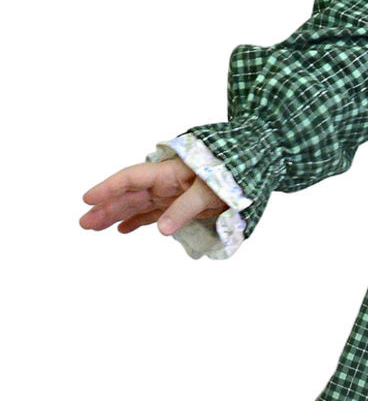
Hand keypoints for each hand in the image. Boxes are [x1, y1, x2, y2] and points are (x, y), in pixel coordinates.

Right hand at [80, 156, 226, 242]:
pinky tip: (121, 229)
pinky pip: (152, 213)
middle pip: (129, 195)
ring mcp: (170, 194)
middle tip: (84, 223)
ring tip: (93, 227)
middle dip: (106, 208)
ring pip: (137, 205)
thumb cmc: (231, 176)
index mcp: (168, 173)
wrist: (250, 171)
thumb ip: (184, 209)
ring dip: (116, 215)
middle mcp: (164, 183)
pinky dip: (136, 221)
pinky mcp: (179, 205)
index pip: (130, 179)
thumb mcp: (209, 191)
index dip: (108, 188)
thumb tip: (161, 229)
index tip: (88, 199)